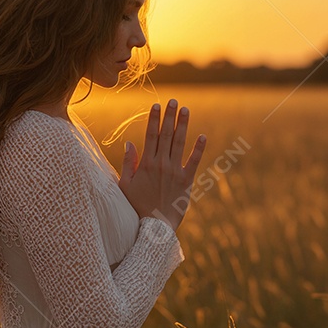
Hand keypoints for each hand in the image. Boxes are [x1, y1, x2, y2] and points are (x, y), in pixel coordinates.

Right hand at [118, 99, 205, 230]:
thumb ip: (128, 163)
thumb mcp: (126, 185)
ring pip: (179, 143)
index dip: (153, 119)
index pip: (150, 135)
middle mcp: (161, 164)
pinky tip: (202, 136)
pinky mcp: (187, 181)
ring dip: (183, 125)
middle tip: (173, 100)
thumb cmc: (136, 206)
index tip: (156, 105)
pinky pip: (194, 161)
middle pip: (166, 134)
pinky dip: (198, 148)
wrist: (154, 226)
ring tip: (185, 110)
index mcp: (146, 164)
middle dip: (169, 116)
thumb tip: (129, 143)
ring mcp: (175, 171)